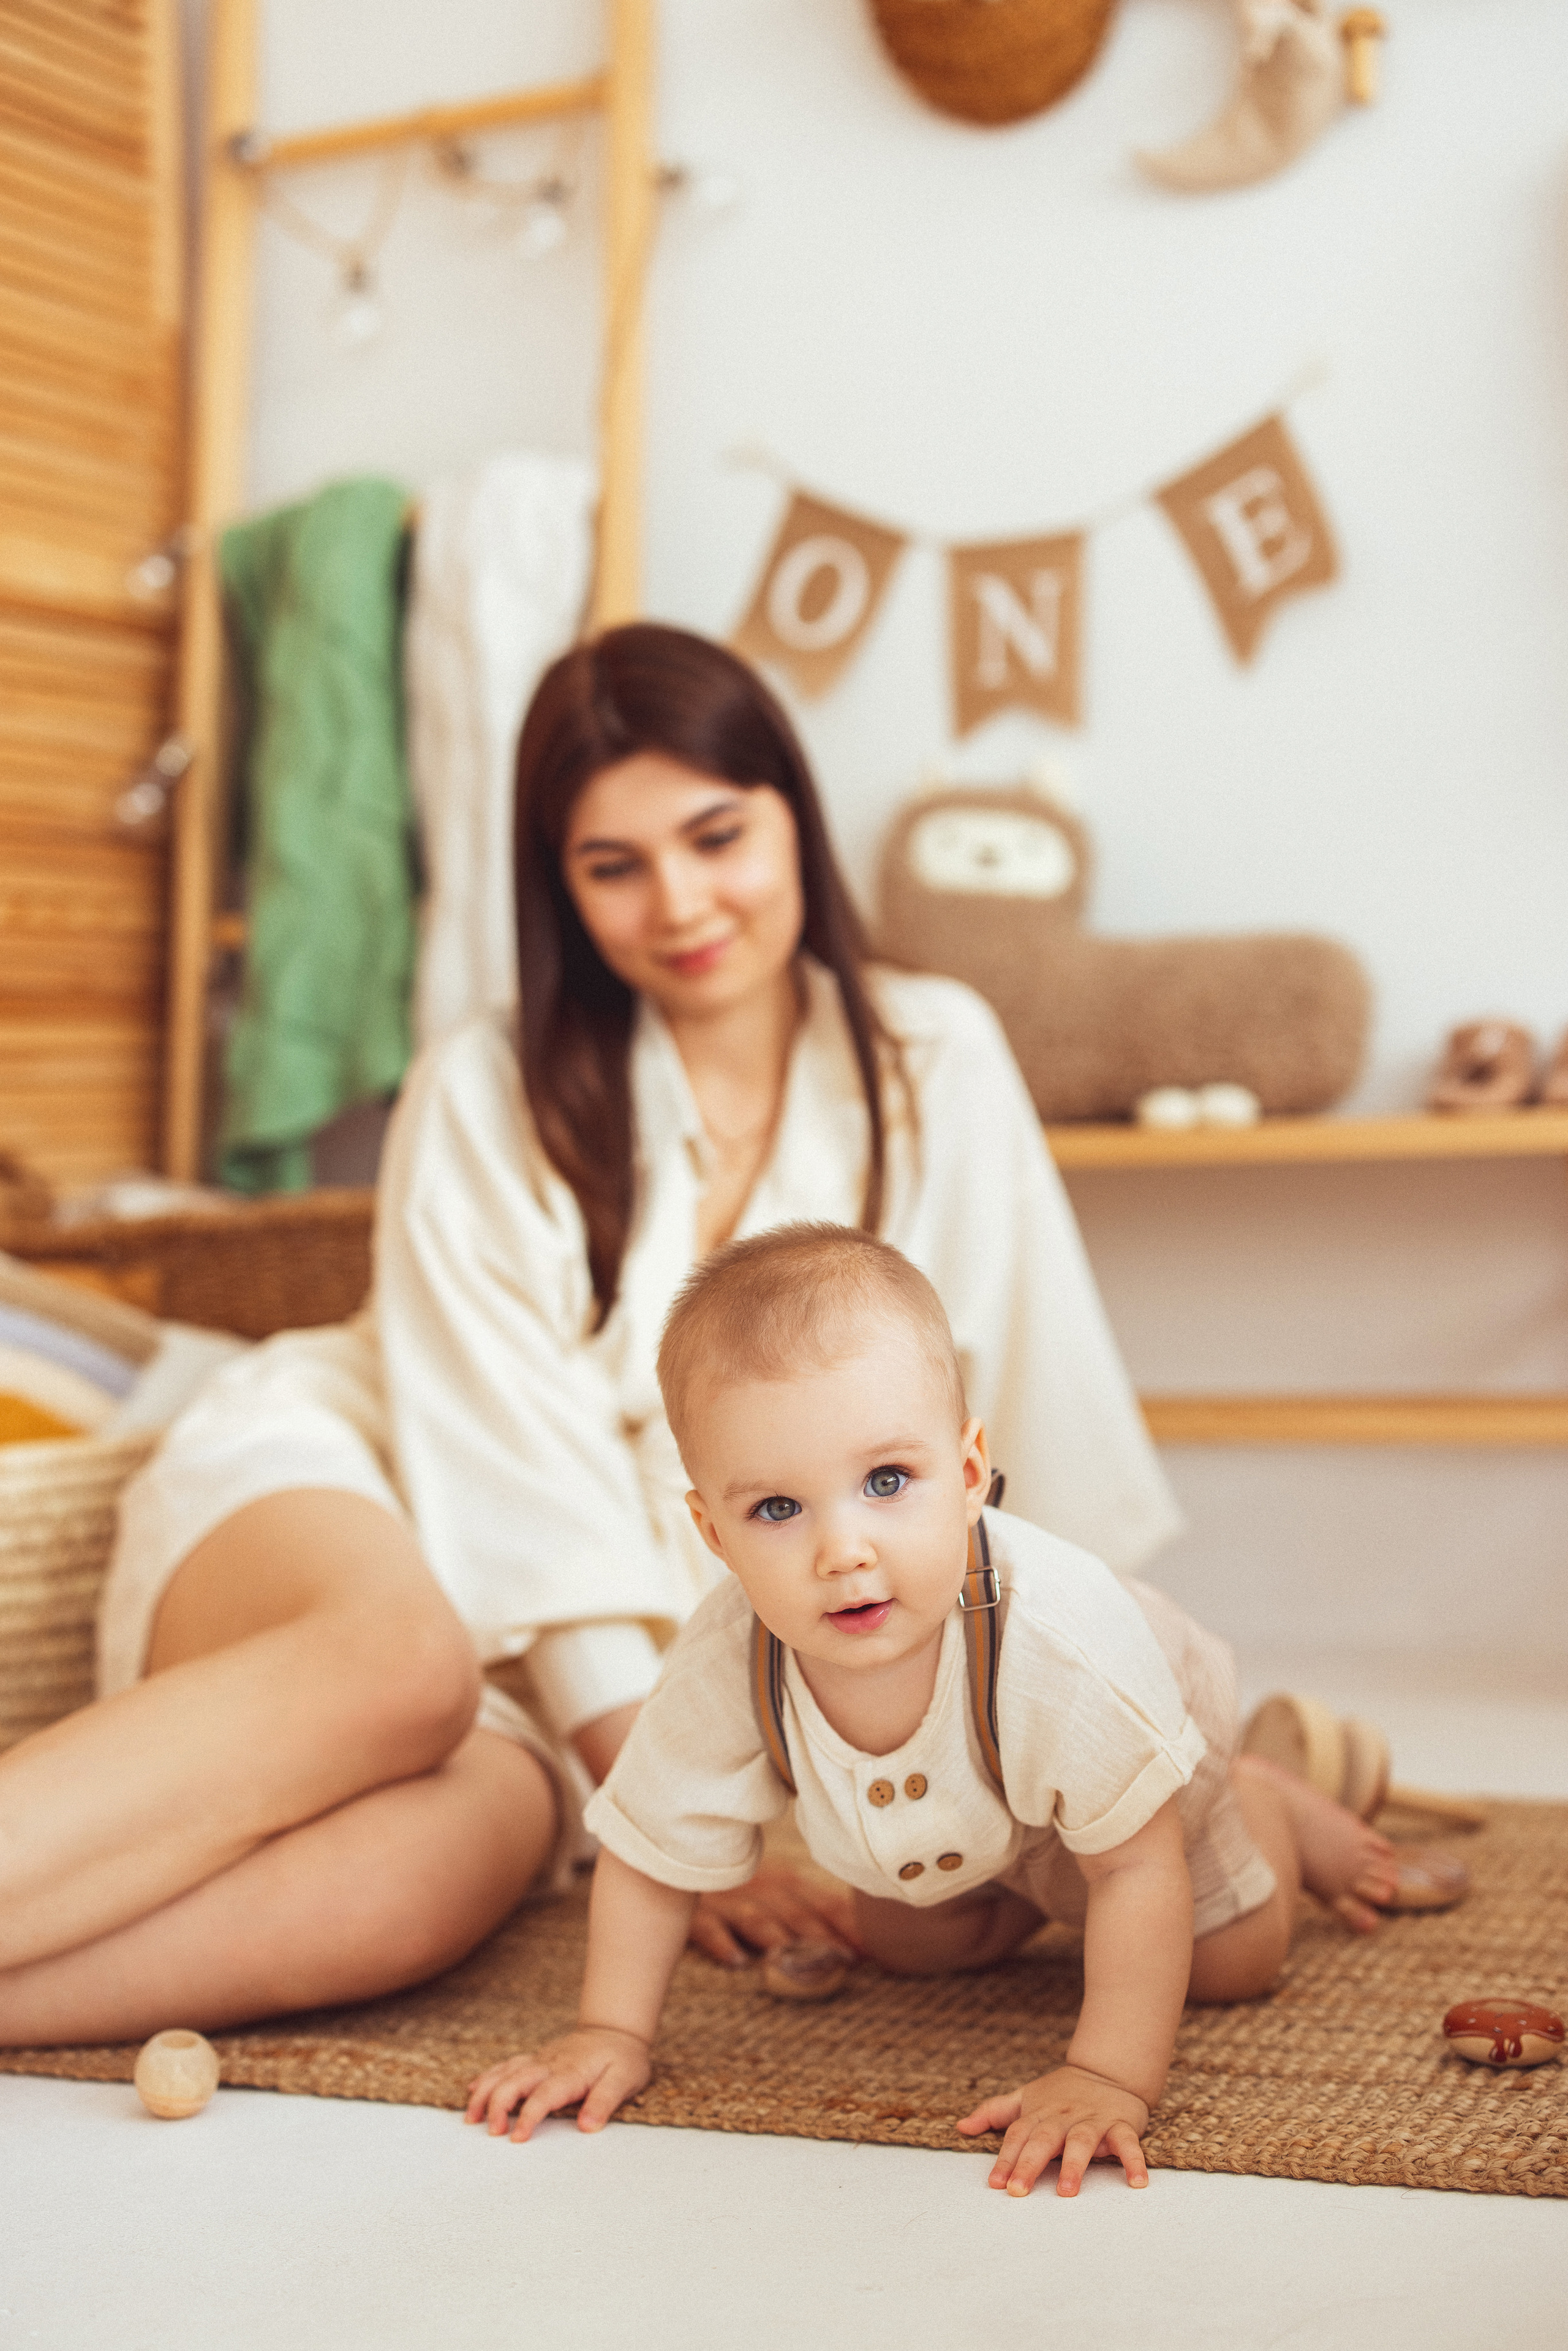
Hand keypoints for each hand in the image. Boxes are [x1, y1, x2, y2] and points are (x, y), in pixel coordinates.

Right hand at [464, 2025, 650, 2141]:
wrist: (615, 2029)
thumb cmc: (622, 2058)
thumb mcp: (624, 2079)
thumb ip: (605, 2101)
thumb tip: (587, 2127)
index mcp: (571, 2073)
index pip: (545, 2095)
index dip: (529, 2116)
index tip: (517, 2138)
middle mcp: (550, 2064)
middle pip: (515, 2081)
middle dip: (498, 2104)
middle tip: (491, 2132)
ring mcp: (540, 2060)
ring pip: (505, 2072)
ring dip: (486, 2092)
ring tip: (471, 2117)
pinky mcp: (536, 2058)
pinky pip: (507, 2065)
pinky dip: (488, 2076)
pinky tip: (473, 2089)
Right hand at [689, 1864, 862, 1967]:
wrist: (686, 1855)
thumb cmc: (741, 1883)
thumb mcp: (778, 1886)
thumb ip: (810, 1905)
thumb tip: (858, 1937)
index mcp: (788, 1882)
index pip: (825, 1904)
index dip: (849, 1926)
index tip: (872, 1948)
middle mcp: (764, 1890)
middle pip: (797, 1915)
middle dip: (824, 1938)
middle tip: (846, 1961)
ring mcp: (731, 1901)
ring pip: (759, 1921)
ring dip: (780, 1942)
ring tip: (799, 1964)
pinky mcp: (698, 1912)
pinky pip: (709, 1926)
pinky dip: (722, 1942)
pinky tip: (737, 1961)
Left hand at [957, 2064, 1150, 2197]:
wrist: (1108, 2069)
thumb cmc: (1062, 2092)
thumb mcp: (1027, 2097)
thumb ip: (995, 2112)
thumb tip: (962, 2126)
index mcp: (1041, 2112)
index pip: (1018, 2134)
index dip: (1006, 2158)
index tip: (995, 2184)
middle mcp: (1064, 2116)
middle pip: (1044, 2139)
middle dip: (1030, 2164)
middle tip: (1018, 2191)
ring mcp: (1093, 2119)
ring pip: (1082, 2141)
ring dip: (1074, 2165)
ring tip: (1066, 2191)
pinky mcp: (1121, 2124)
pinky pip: (1128, 2143)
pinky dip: (1133, 2161)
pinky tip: (1136, 2183)